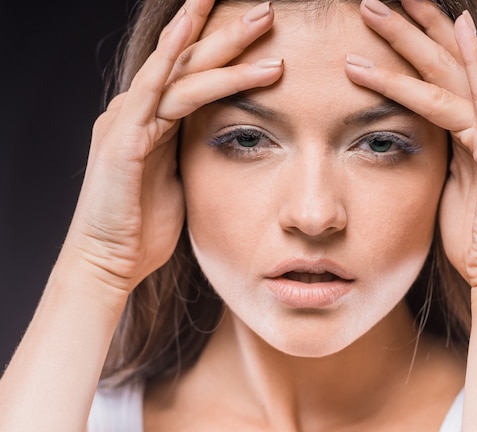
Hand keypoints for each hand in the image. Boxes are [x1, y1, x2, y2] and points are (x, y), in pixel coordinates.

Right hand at [63, 0, 283, 293]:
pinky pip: (151, 90)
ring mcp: (127, 121)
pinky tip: (190, 32)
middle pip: (190, 63)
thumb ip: (189, 152)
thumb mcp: (179, 181)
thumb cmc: (144, 228)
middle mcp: (138, 112)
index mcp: (153, 123)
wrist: (110, 263)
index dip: (225, 50)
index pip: (194, 76)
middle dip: (230, 34)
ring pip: (178, 70)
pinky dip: (170, 58)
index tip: (262, 33)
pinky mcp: (122, 138)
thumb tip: (220, 140)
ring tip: (261, 19)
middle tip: (268, 9)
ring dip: (220, 43)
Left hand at [346, 0, 476, 287]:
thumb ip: (439, 149)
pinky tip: (451, 36)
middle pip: (447, 59)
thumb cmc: (470, 230)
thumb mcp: (449, 180)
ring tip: (372, 13)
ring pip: (451, 75)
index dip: (417, 39)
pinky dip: (461, 69)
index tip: (386, 14)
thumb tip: (412, 133)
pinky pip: (472, 105)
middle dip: (410, 25)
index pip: (445, 70)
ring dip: (410, 42)